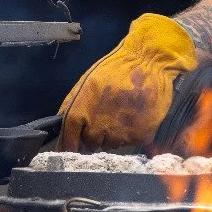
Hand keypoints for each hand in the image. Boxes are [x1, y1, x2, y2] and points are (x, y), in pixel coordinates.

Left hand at [59, 15, 196, 150]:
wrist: (149, 63)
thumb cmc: (116, 69)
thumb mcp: (86, 83)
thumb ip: (72, 106)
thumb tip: (63, 127)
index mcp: (80, 113)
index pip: (68, 141)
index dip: (69, 146)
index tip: (72, 148)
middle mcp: (98, 128)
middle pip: (91, 145)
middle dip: (94, 136)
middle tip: (104, 120)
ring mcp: (119, 135)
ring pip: (111, 144)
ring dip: (113, 135)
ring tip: (122, 114)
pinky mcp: (139, 137)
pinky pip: (130, 142)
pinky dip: (131, 133)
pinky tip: (135, 116)